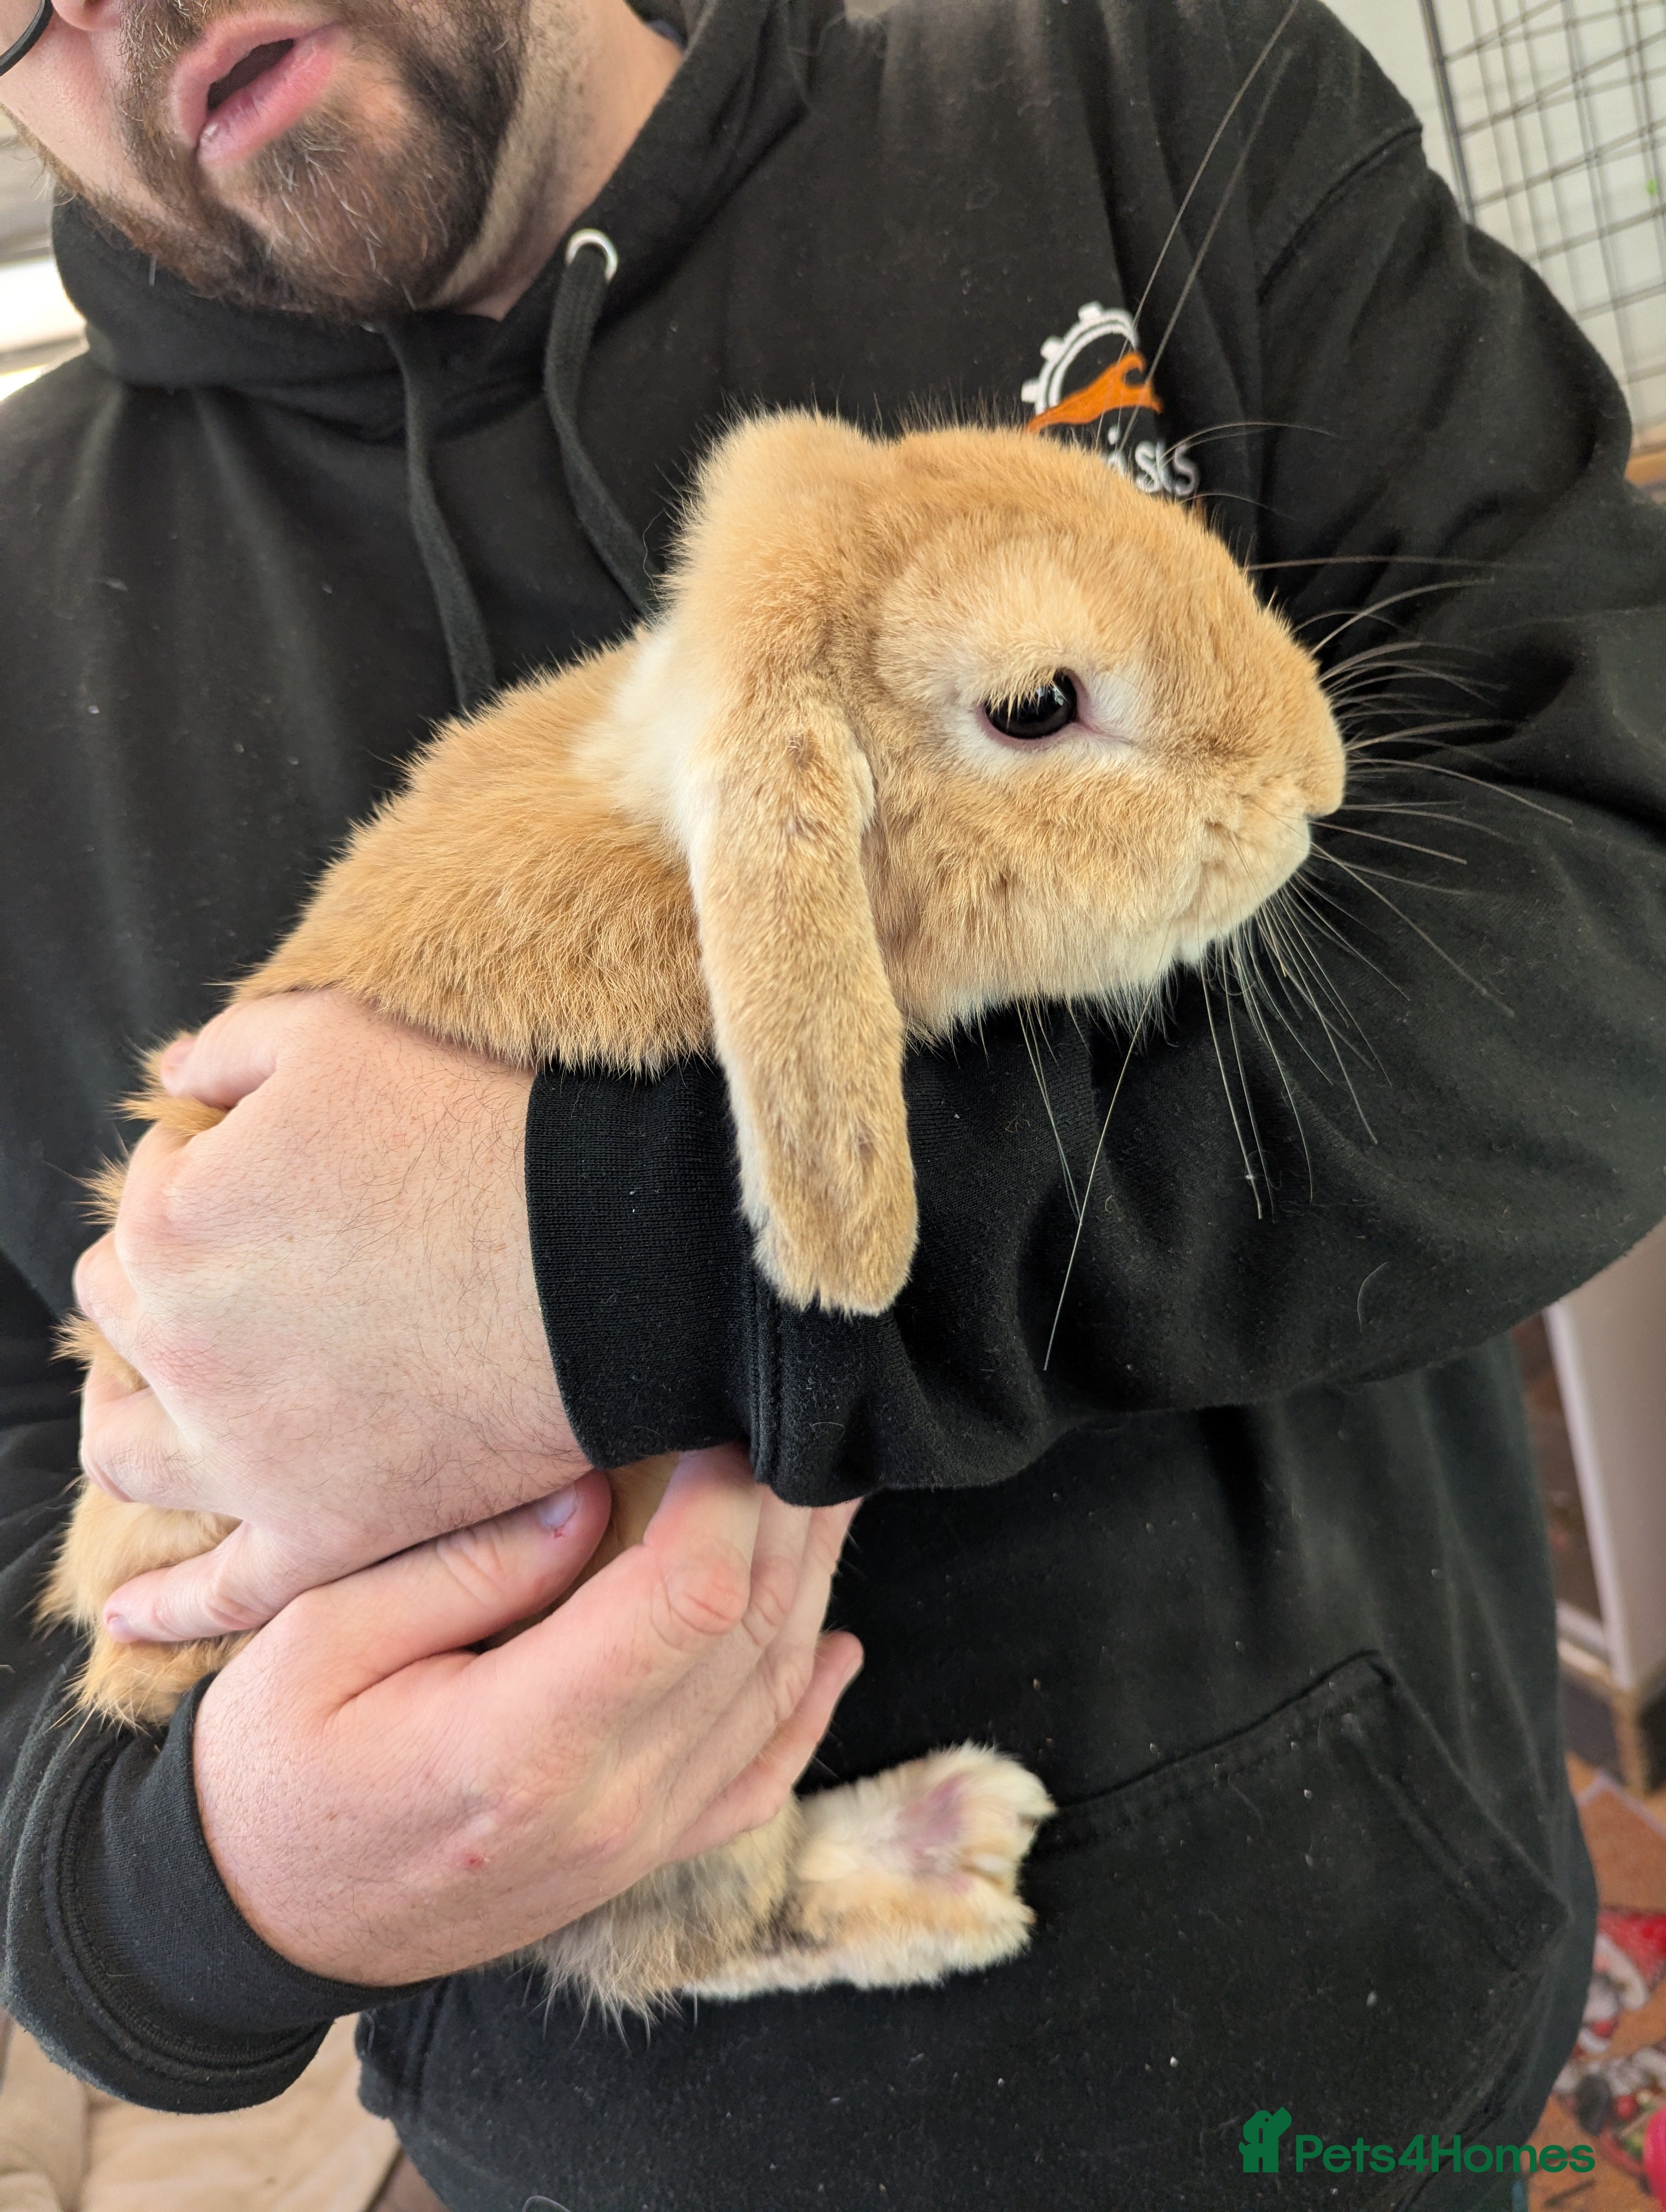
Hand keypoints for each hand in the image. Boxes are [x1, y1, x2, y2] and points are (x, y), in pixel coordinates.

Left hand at [74, 992, 587, 1642]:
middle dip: (172, 1278)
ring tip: (159, 1404)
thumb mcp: (340, 1035)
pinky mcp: (322, 1532)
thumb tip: (175, 1076)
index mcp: (174, 1222)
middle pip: (129, 1311)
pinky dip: (167, 1610)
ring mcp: (246, 1456)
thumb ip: (232, 1046)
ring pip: (129, 1447)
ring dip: (131, 1415)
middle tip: (258, 1265)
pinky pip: (222, 1594)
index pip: (148, 1194)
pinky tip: (129, 1616)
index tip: (284, 1176)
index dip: (212, 1173)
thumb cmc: (486, 1134)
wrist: (615, 1257)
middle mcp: (183, 1347)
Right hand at [195, 1447, 862, 1983]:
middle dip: (784, 1517)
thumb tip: (592, 1495)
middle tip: (790, 1419)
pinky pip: (755, 1779)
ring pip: (769, 1696)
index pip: (686, 1602)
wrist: (261, 1919)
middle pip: (748, 1637)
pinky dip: (807, 1704)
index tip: (720, 1413)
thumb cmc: (270, 1764)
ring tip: (823, 1488)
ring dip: (808, 1585)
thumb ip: (464, 1568)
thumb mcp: (319, 1642)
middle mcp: (605, 1808)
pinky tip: (835, 1643)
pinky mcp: (638, 1859)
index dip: (728, 1497)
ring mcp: (633, 1845)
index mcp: (520, 1748)